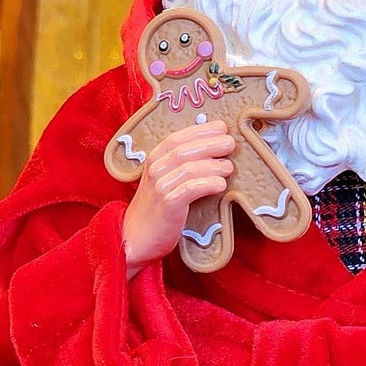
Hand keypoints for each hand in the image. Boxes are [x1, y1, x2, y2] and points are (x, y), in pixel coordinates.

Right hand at [122, 121, 234, 273]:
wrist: (135, 239)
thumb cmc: (156, 211)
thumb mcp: (164, 183)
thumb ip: (180, 167)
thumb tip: (211, 152)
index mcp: (154, 159)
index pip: (178, 138)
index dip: (201, 131)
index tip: (221, 127)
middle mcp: (155, 169)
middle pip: (185, 150)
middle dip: (211, 143)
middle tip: (230, 143)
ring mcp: (159, 187)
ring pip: (189, 168)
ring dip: (213, 165)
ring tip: (229, 167)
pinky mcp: (167, 204)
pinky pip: (190, 189)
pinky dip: (207, 184)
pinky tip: (220, 185)